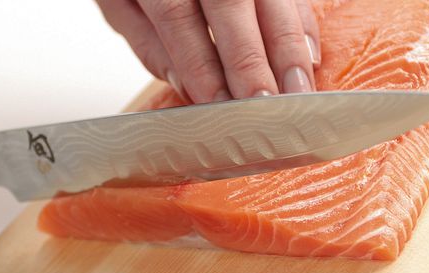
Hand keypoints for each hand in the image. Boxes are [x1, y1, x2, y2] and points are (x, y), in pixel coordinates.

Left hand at [97, 0, 319, 102]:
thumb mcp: (119, 2)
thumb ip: (147, 41)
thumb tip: (185, 85)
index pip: (178, 16)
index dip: (200, 62)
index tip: (218, 104)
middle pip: (230, 6)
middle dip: (251, 62)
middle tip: (263, 107)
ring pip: (271, 1)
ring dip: (288, 49)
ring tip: (296, 94)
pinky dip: (303, 27)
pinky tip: (309, 60)